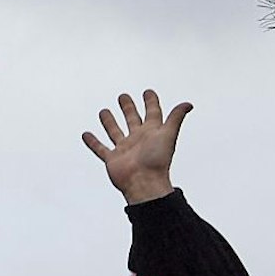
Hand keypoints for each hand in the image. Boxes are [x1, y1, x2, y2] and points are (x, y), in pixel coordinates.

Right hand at [81, 89, 191, 203]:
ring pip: (115, 131)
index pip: (152, 113)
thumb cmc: (157, 161)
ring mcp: (125, 149)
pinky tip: (86, 134)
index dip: (151, 102)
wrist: (145, 183)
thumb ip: (176, 118)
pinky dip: (93, 142)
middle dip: (129, 108)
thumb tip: (188, 104)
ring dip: (110, 122)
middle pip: (133, 119)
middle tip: (124, 97)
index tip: (148, 92)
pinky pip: (100, 148)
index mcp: (152, 132)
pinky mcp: (113, 159)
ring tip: (104, 111)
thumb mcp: (168, 134)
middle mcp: (139, 139)